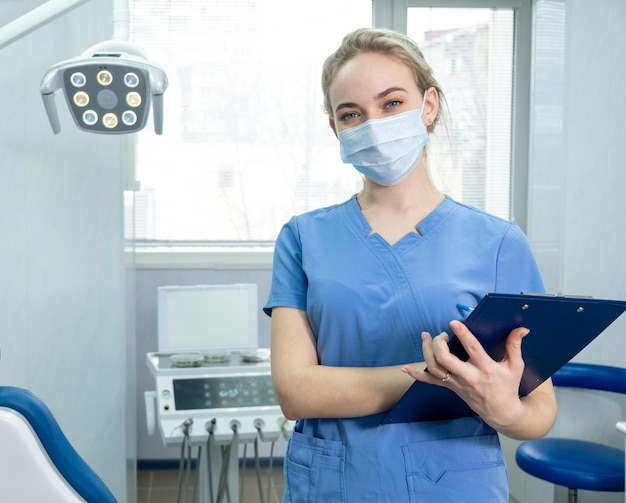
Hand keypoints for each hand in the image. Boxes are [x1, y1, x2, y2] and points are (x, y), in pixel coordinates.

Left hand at [402, 320, 529, 430]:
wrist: (502, 412)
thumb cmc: (508, 386)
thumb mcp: (515, 366)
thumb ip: (515, 346)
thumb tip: (521, 328)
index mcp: (486, 369)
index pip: (472, 349)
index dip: (463, 335)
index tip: (454, 323)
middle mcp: (469, 376)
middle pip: (445, 360)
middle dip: (439, 344)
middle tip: (442, 335)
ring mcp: (457, 383)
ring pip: (435, 368)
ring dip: (426, 351)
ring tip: (426, 336)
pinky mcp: (451, 388)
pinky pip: (430, 382)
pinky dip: (416, 375)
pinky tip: (405, 368)